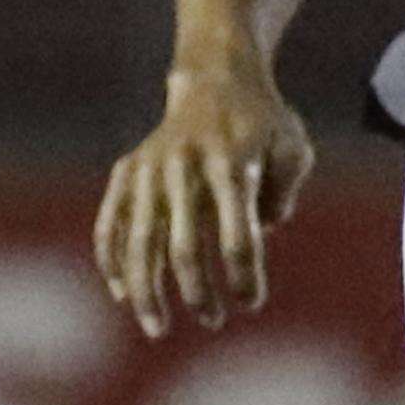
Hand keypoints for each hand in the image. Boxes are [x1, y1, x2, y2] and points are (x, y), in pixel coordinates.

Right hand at [93, 61, 313, 337]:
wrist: (214, 75)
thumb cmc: (262, 122)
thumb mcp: (294, 147)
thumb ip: (285, 192)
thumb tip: (262, 235)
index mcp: (232, 163)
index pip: (238, 236)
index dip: (243, 277)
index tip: (250, 304)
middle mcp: (185, 166)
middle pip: (184, 246)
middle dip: (198, 292)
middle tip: (212, 320)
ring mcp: (150, 168)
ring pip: (140, 241)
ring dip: (148, 291)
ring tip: (157, 329)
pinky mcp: (128, 170)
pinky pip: (110, 222)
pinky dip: (112, 260)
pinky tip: (121, 295)